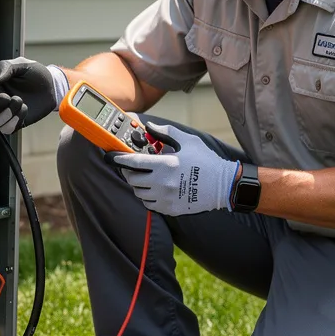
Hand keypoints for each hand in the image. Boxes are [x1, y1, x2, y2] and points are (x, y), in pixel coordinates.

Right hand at [0, 58, 68, 133]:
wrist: (52, 86)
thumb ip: (6, 68)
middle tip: (5, 98)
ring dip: (7, 113)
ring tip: (20, 101)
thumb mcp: (21, 64)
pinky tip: (24, 110)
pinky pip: (7, 129)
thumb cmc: (35, 74)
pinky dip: (15, 121)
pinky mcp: (15, 121)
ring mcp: (5, 112)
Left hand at [108, 122, 240, 216]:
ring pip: (138, 193)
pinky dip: (147, 197)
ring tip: (145, 178)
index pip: (133, 163)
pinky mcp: (170, 209)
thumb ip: (166, 133)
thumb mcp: (188, 141)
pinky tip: (154, 190)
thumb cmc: (206, 161)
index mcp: (165, 164)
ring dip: (138, 185)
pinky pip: (149, 204)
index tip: (111, 157)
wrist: (223, 186)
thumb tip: (149, 126)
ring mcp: (165, 198)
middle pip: (132, 179)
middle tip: (133, 167)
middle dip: (129, 172)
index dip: (119, 159)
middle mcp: (162, 183)